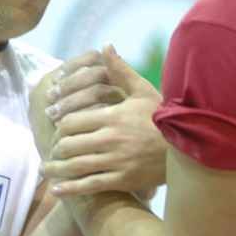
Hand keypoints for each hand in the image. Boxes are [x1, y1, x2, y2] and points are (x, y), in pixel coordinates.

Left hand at [42, 45, 167, 196]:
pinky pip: (90, 185)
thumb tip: (105, 47)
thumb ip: (120, 71)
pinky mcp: (123, 180)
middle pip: (69, 144)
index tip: (54, 126)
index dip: (59, 125)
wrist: (189, 148)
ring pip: (76, 166)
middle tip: (50, 150)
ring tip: (46, 169)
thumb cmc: (163, 117)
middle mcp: (112, 139)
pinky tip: (57, 189)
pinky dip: (70, 188)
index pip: (72, 121)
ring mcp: (117, 161)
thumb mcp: (143, 91)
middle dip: (55, 148)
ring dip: (55, 169)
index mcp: (113, 116)